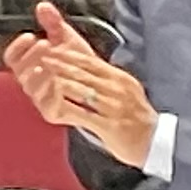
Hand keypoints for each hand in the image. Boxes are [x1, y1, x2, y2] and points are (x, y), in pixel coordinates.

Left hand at [7, 3, 155, 165]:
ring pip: (79, 90)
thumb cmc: (132, 114)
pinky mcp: (110, 126)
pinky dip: (64, 107)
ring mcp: (114, 107)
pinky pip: (82, 114)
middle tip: (35, 58)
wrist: (155, 141)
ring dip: (56, 83)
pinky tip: (50, 105)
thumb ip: (99, 74)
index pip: (88, 60)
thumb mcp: (120, 88)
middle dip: (56, 64)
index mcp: (119, 77)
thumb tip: (77, 58)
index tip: (45, 48)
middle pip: (81, 72)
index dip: (65, 54)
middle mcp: (118, 89)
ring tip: (38, 78)